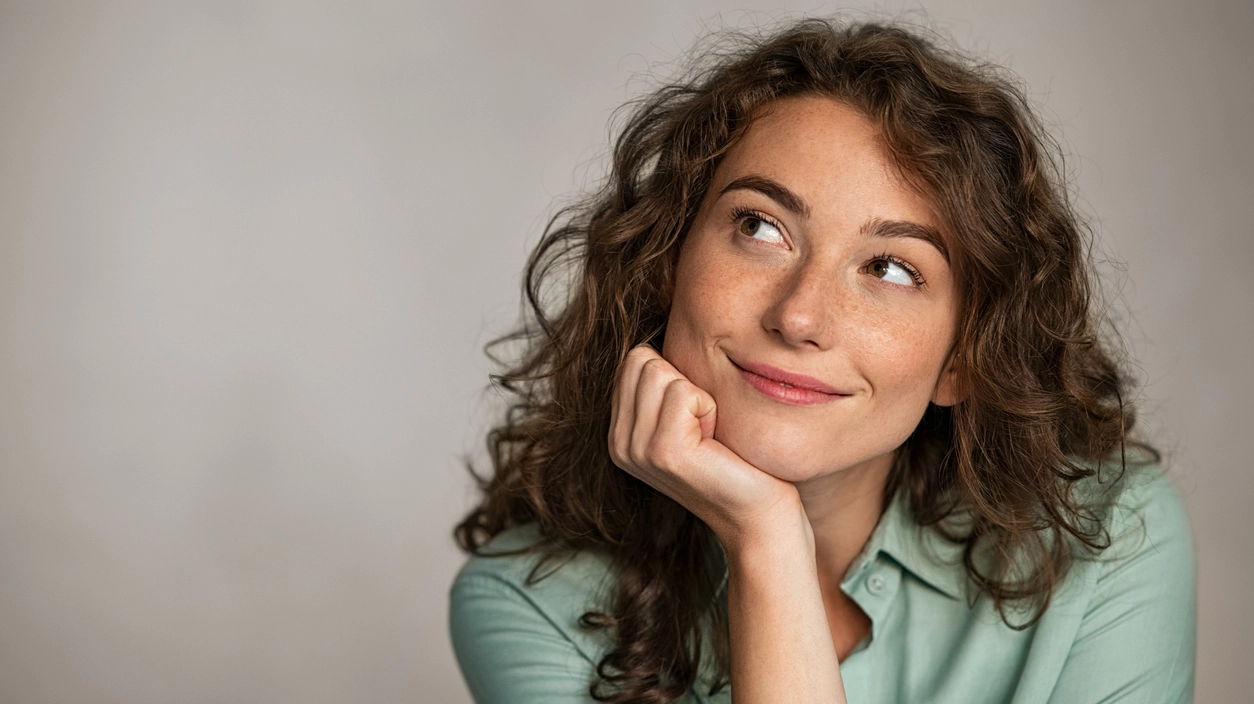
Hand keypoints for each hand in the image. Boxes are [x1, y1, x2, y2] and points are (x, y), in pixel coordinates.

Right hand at [608, 344, 803, 546]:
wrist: (760, 515)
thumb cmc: (735, 460)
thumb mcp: (689, 419)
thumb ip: (664, 387)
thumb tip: (662, 335)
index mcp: (620, 433)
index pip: (634, 360)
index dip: (676, 377)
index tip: (696, 419)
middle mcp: (619, 443)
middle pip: (643, 360)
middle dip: (685, 382)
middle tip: (705, 427)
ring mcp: (637, 450)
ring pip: (661, 371)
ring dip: (699, 396)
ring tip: (710, 435)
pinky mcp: (664, 453)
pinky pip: (684, 392)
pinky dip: (710, 408)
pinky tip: (716, 442)